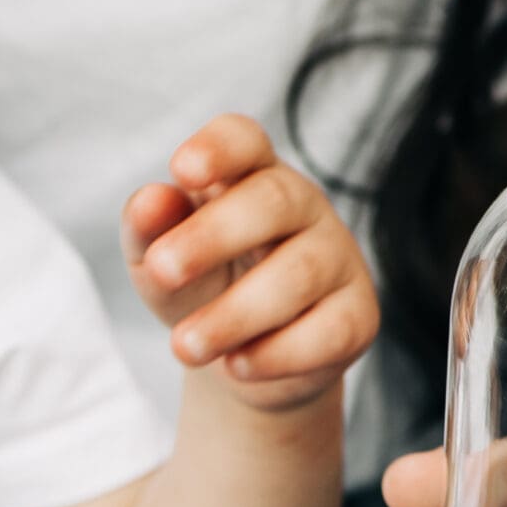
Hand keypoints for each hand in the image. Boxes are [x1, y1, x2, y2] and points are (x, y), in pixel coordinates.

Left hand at [123, 115, 379, 411]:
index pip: (244, 140)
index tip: (183, 170)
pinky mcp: (358, 315)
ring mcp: (338, 258)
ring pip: (298, 274)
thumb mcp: (157, 260)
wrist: (242, 360)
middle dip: (213, 235)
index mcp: (249, 176)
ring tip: (184, 346)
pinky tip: (237, 365)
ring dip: (234, 313)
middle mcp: (302, 206)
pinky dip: (276, 354)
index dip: (219, 148)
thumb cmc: (199, 288)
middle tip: (162, 270)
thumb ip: (148, 229)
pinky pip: (327, 332)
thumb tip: (149, 201)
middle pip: (273, 200)